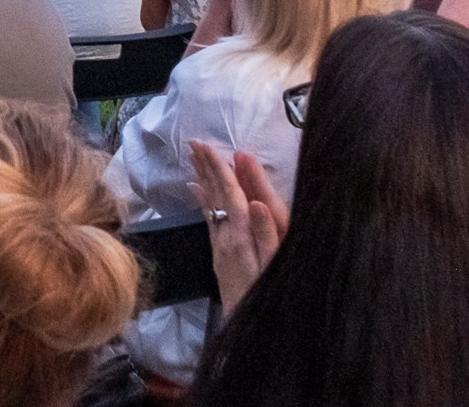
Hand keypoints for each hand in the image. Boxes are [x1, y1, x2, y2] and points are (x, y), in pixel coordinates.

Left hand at [189, 141, 286, 314]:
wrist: (248, 327)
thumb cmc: (267, 297)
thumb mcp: (274, 267)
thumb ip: (265, 236)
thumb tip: (256, 203)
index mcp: (240, 237)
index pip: (230, 195)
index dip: (220, 170)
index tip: (209, 147)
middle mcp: (226, 238)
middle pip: (215, 195)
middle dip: (207, 168)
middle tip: (194, 142)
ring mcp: (221, 246)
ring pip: (210, 205)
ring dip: (203, 178)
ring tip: (195, 157)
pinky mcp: (220, 255)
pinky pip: (210, 219)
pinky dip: (204, 200)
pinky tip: (197, 189)